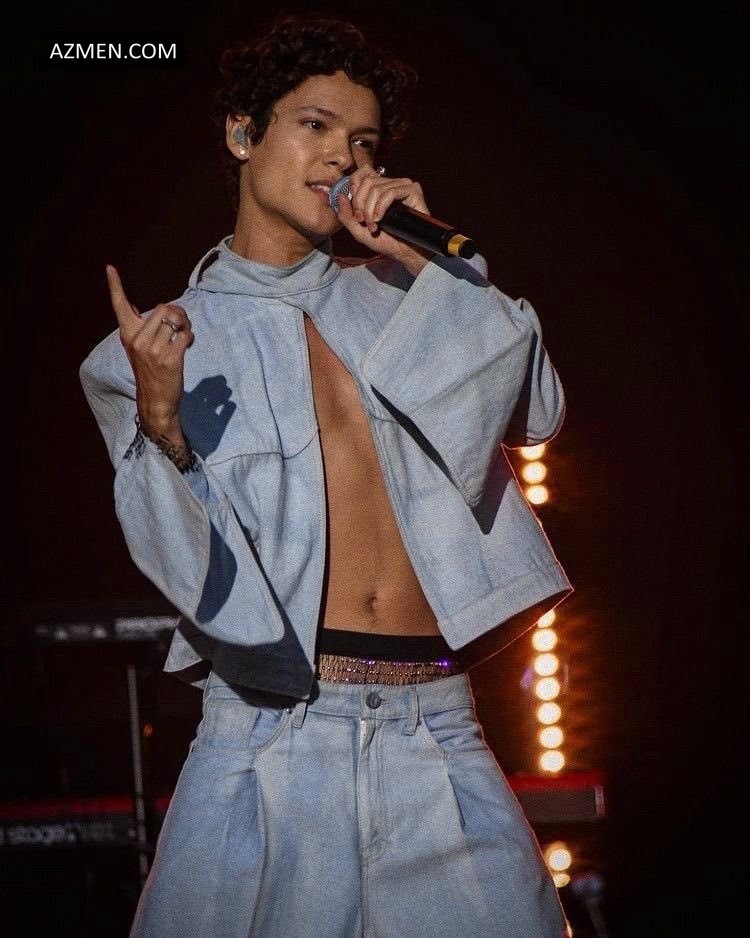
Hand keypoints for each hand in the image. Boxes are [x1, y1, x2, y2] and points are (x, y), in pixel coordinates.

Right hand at [106, 264, 193, 439]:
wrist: (156, 400)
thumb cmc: (149, 372)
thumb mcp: (136, 348)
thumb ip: (135, 326)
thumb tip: (127, 304)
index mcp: (128, 336)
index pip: (119, 306)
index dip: (114, 286)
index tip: (109, 268)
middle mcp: (138, 341)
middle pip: (163, 308)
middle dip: (177, 312)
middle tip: (181, 323)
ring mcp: (153, 351)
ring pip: (176, 320)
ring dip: (185, 324)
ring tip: (184, 334)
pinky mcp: (170, 359)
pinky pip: (185, 336)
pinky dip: (189, 337)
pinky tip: (187, 344)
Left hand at [335, 166, 433, 273]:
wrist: (405, 252)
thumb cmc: (386, 242)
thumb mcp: (359, 231)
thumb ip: (346, 215)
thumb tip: (341, 195)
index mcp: (380, 188)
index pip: (364, 173)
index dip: (354, 185)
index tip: (355, 207)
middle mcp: (391, 183)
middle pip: (368, 182)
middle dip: (361, 204)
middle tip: (364, 221)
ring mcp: (403, 186)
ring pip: (377, 188)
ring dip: (371, 211)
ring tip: (374, 226)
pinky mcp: (413, 190)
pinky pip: (390, 192)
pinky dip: (381, 207)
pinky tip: (381, 219)